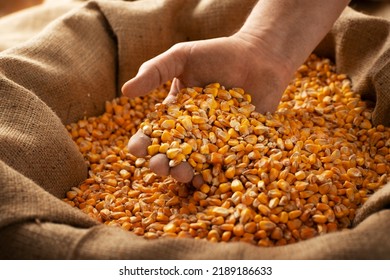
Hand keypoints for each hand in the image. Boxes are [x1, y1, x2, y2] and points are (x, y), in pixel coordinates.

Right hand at [122, 33, 293, 182]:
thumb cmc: (218, 53)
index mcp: (174, 115)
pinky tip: (211, 181)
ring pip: (195, 165)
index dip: (142, 142)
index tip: (137, 148)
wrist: (260, 56)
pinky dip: (216, 175)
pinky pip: (225, 165)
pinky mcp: (237, 146)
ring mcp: (214, 142)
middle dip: (162, 164)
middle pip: (171, 155)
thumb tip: (124, 91)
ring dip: (186, 174)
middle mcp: (192, 132)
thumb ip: (155, 71)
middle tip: (162, 166)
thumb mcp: (182, 57)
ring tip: (185, 174)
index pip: (152, 133)